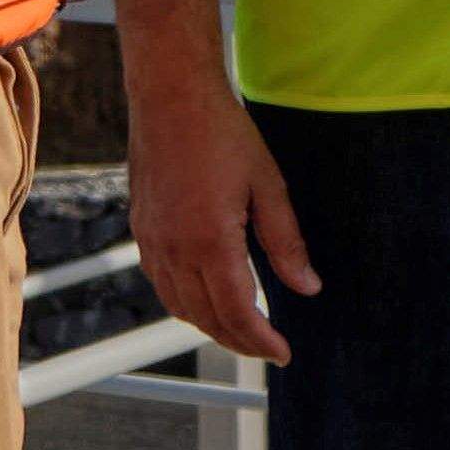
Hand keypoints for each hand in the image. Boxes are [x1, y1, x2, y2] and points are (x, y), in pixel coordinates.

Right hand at [112, 0, 313, 362]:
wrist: (170, 96)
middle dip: (240, 342)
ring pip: (180, 307)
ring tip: (242, 331)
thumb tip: (307, 288)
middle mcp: (174, 249)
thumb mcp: (268, 186)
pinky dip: (185, 304)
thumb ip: (286, 243)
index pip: (239, 312)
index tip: (283, 354)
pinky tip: (206, 299)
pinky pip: (161, 285)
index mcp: (211, 240)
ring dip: (211, 327)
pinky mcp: (141, 230)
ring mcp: (152, 241)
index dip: (262, 341)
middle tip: (269, 349)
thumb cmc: (223, 133)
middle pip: (208, 319)